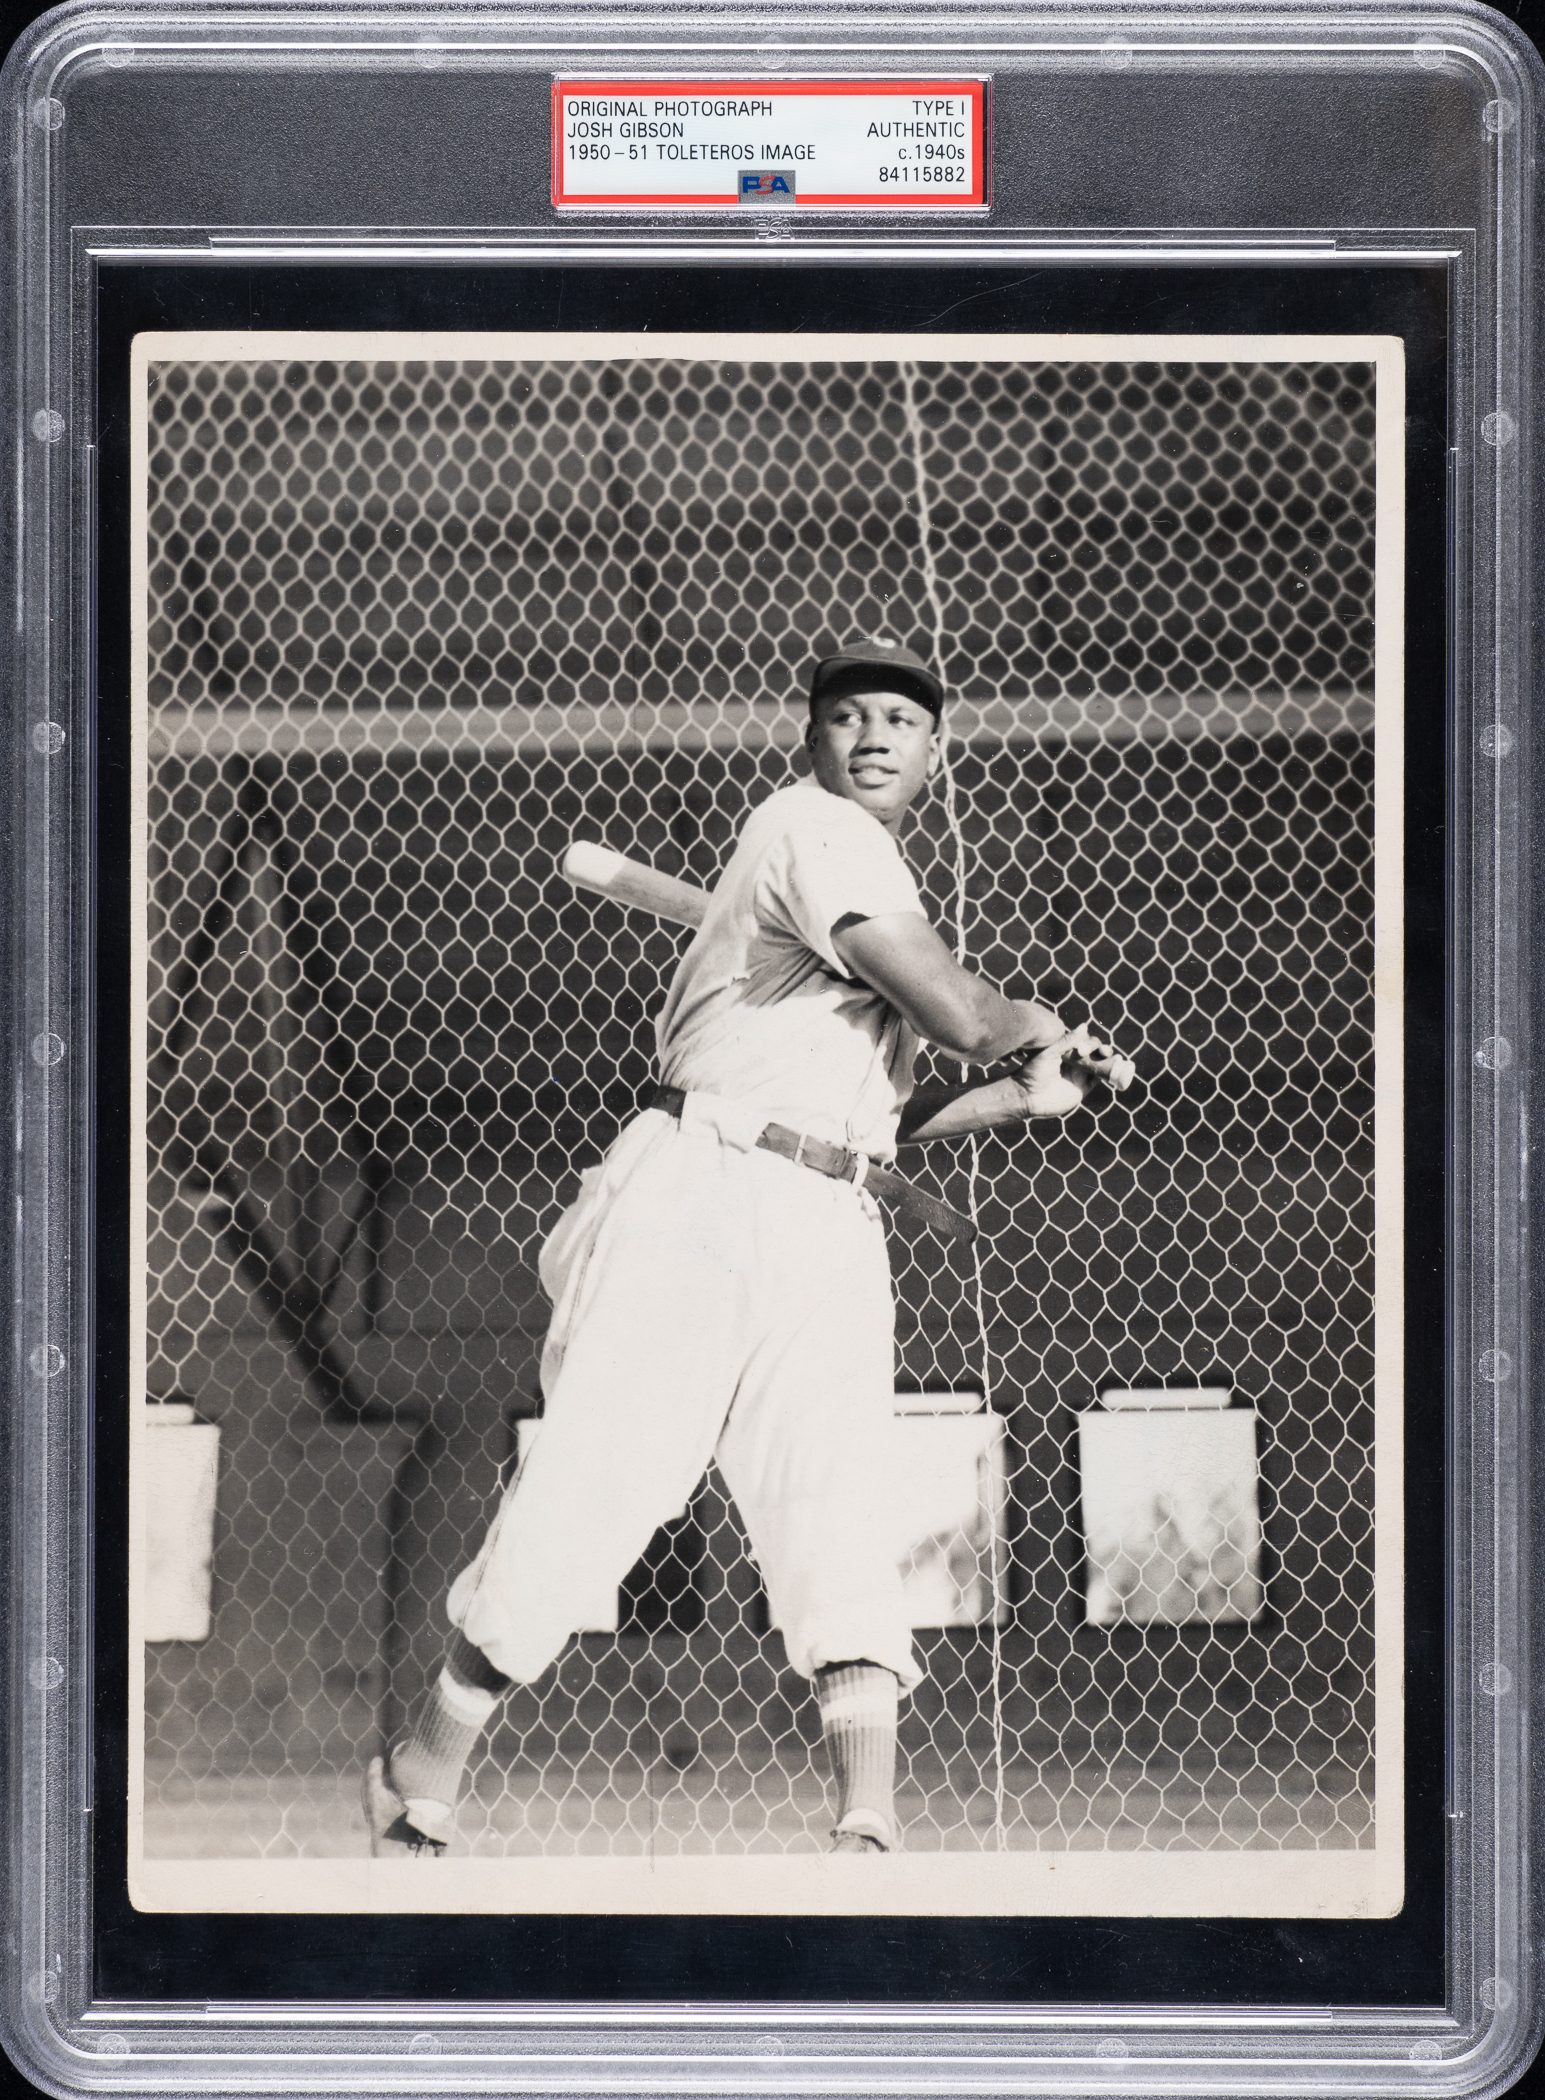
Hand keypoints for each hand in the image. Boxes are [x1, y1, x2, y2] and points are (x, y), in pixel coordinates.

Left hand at [1004, 1024, 1129, 1118]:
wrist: (1028, 1097)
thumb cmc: (1034, 1072)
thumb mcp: (1049, 1053)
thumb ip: (1067, 1041)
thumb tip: (1084, 1026)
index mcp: (1066, 1050)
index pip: (1084, 1041)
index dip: (1090, 1043)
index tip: (1083, 1050)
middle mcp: (1075, 1061)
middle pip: (1095, 1051)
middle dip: (1102, 1049)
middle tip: (1103, 1052)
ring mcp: (1080, 1074)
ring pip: (1099, 1064)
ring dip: (1109, 1060)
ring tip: (1116, 1058)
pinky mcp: (1083, 1087)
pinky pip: (1099, 1079)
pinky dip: (1108, 1074)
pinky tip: (1116, 1069)